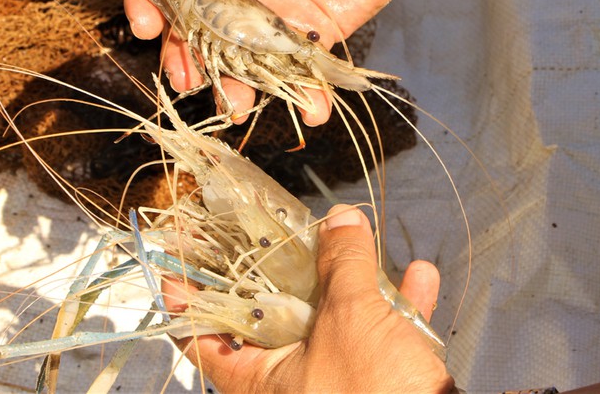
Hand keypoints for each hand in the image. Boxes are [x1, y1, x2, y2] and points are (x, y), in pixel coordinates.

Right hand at [125, 0, 433, 124]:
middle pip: (197, 19)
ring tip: (235, 107)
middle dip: (186, 52)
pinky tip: (312, 110)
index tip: (147, 24)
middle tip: (186, 79)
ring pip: (240, 52)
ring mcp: (269, 7)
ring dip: (235, 82)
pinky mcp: (307, 31)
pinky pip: (298, 67)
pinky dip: (305, 92)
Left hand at [163, 205, 454, 393]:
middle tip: (277, 230)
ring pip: (334, 321)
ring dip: (355, 279)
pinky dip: (399, 307)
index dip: (191, 299)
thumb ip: (342, 265)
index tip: (180, 264)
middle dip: (285, 269)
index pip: (205, 339)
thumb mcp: (350, 319)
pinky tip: (420, 278)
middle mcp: (294, 382)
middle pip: (274, 316)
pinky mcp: (378, 383)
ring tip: (359, 241)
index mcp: (263, 381)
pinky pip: (382, 337)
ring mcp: (336, 382)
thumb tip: (339, 221)